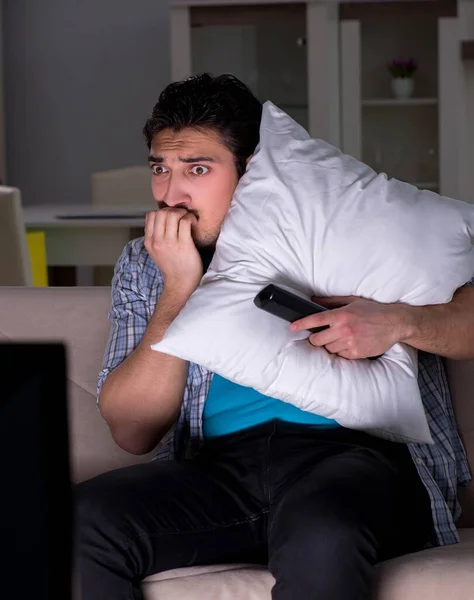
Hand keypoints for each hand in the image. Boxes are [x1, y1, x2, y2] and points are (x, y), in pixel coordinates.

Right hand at [144, 208, 202, 297]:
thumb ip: (156, 236)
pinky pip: (185, 222)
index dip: (162, 212)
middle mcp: (157, 241)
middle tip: (182, 216)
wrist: (181, 283)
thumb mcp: (156, 252)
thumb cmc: (172, 266)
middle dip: (173, 210)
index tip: (172, 217)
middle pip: (161, 212)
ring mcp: (170, 243)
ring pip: (173, 214)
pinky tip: (193, 224)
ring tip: (188, 219)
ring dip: (183, 213)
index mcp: (149, 242)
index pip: (150, 216)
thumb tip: (162, 218)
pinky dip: (190, 218)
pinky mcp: (184, 245)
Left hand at [290, 295, 405, 359]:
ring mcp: (351, 343)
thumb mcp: (352, 301)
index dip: (301, 324)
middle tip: (319, 336)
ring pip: (328, 349)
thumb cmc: (373, 311)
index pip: (315, 320)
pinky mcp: (357, 353)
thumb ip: (331, 302)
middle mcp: (344, 330)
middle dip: (315, 339)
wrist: (395, 324)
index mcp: (342, 315)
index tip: (292, 327)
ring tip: (338, 338)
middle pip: (317, 340)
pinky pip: (340, 355)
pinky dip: (340, 351)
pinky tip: (347, 344)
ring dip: (329, 345)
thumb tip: (313, 301)